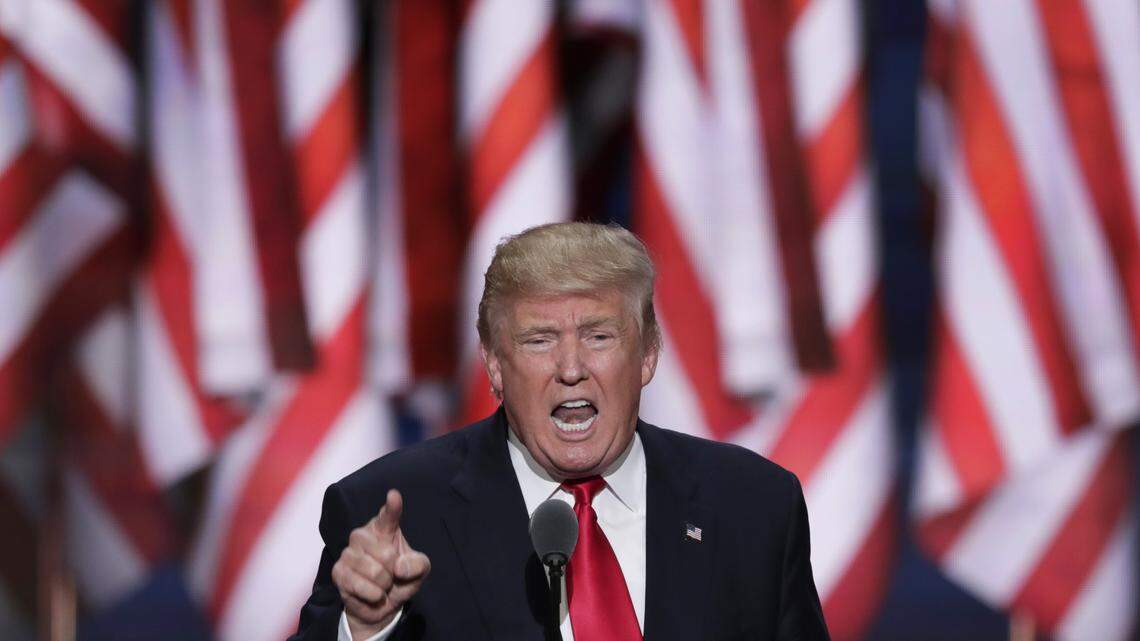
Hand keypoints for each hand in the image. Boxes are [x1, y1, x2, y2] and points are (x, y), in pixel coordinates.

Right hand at [331, 490, 430, 639]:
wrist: (381, 604)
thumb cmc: (401, 578)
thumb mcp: (419, 570)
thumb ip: (417, 564)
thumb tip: (399, 567)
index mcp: (384, 528)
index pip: (388, 516)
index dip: (392, 507)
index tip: (394, 495)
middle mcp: (362, 535)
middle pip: (386, 554)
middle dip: (394, 572)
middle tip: (391, 575)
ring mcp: (348, 553)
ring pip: (375, 572)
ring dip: (384, 585)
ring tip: (381, 584)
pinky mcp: (338, 572)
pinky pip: (361, 585)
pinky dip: (373, 595)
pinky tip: (372, 594)